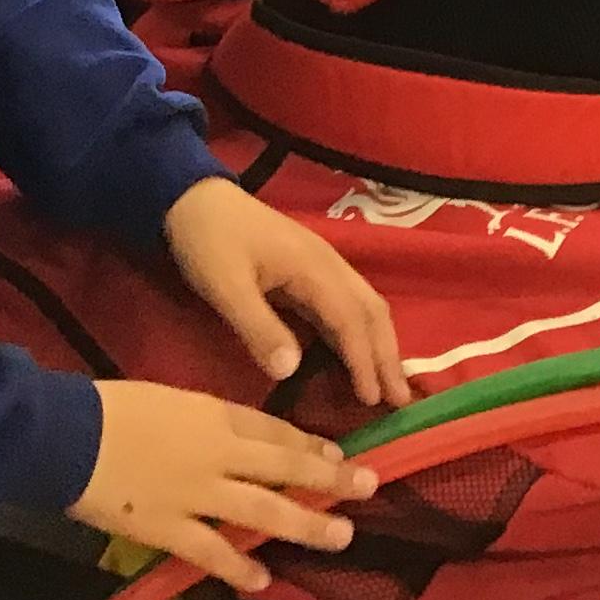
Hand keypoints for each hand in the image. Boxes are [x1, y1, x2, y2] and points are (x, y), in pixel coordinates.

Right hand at [72, 381, 373, 595]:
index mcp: (217, 415)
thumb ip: (212, 421)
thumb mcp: (175, 400)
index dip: (312, 445)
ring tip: (341, 535)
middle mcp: (218, 454)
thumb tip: (243, 440)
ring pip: (263, 510)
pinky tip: (263, 579)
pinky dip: (239, 566)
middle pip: (285, 467)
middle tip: (369, 487)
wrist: (68, 434)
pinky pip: (211, 551)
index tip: (342, 454)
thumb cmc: (116, 408)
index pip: (277, 431)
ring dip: (305, 523)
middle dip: (330, 478)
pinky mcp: (167, 528)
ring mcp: (195, 494)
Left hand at [164, 177, 410, 409]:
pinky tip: (361, 352)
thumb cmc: (209, 242)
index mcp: (313, 269)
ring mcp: (324, 264)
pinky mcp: (312, 269)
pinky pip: (350, 303)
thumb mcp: (224, 287)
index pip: (350, 320)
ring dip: (382, 344)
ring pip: (367, 306)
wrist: (196, 199)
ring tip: (391, 381)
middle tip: (402, 400)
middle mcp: (330, 265)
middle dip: (388, 355)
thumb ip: (257, 327)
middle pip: (372, 312)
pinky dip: (364, 332)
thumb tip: (291, 371)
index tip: (374, 400)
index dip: (363, 361)